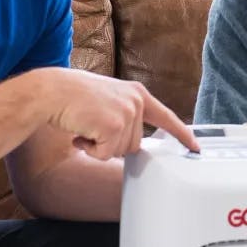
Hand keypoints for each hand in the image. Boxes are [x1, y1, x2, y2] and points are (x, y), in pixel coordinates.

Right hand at [27, 68, 199, 158]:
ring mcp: (127, 113)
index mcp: (138, 94)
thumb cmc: (73, 97)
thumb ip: (126, 114)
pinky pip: (105, 154)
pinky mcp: (113, 125)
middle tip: (92, 126)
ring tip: (85, 126)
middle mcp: (137, 102)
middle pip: (134, 144)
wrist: (51, 91)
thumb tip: (134, 142)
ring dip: (98, 146)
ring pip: (119, 151)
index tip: (195, 147)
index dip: (182, 134)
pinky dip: (90, 150)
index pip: (166, 117)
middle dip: (111, 143)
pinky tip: (80, 133)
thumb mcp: (108, 100)